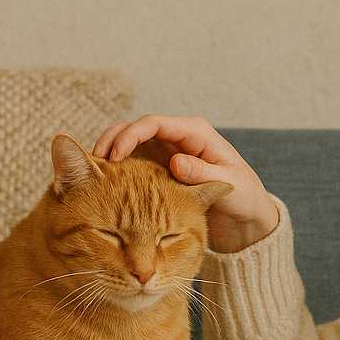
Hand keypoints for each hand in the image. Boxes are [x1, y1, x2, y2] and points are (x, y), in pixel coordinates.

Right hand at [93, 115, 279, 253]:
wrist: (246, 216)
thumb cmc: (244, 195)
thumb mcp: (229, 183)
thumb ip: (203, 173)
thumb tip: (176, 162)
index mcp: (195, 133)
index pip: (154, 123)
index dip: (130, 135)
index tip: (114, 157)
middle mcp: (177, 139)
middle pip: (135, 129)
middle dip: (112, 141)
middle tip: (94, 164)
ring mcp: (166, 154)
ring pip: (130, 145)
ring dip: (110, 155)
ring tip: (93, 175)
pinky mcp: (160, 171)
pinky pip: (133, 164)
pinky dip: (117, 171)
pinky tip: (105, 186)